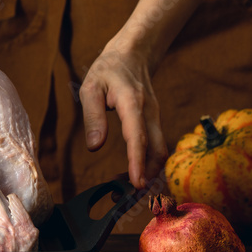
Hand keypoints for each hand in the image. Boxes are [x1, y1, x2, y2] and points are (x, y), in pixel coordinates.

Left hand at [77, 46, 167, 189]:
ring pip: (160, 152)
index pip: (138, 136)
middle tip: (125, 197)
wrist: (133, 54)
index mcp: (133, 103)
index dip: (138, 161)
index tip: (137, 184)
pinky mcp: (155, 123)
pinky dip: (147, 164)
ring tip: (124, 190)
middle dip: (146, 176)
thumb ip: (93, 117)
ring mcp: (155, 118)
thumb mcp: (91, 87)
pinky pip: (156, 148)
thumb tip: (95, 147)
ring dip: (147, 173)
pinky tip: (131, 173)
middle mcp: (150, 113)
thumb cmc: (108, 70)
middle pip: (157, 151)